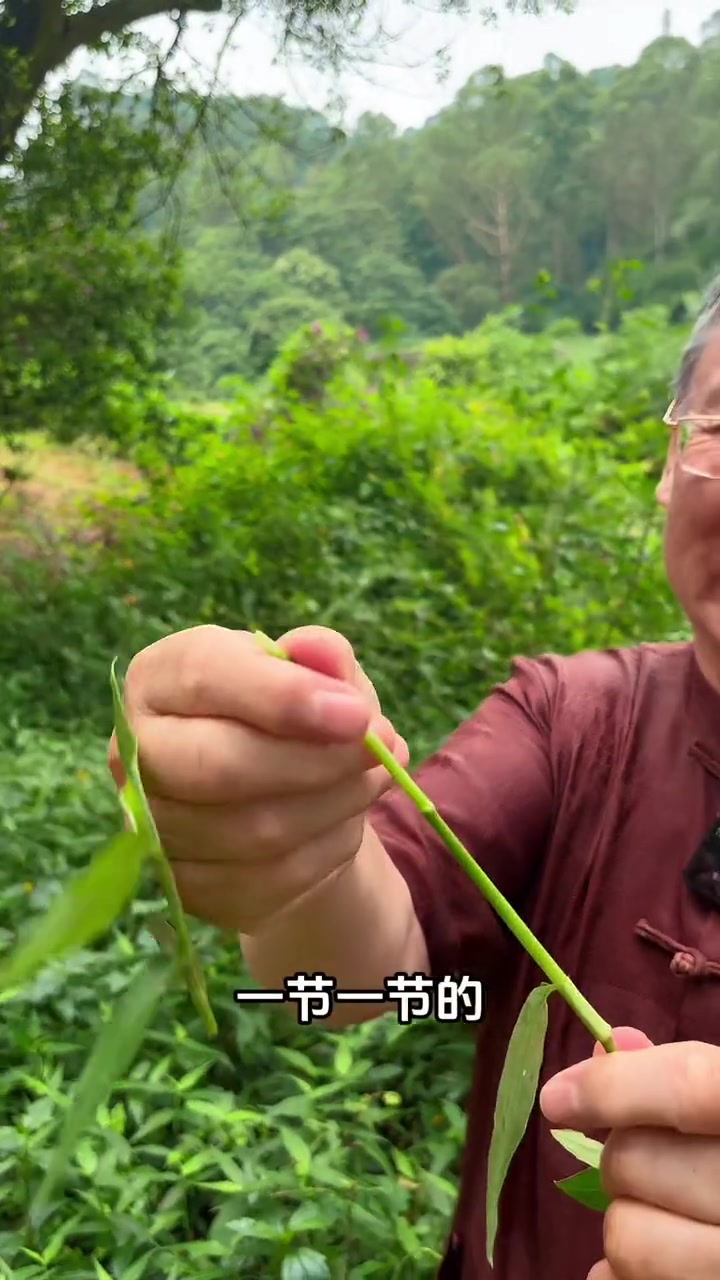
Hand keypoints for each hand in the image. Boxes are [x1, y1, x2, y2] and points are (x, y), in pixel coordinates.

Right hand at [108, 625, 407, 932]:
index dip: (284, 696)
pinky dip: (326, 849)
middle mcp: (136, 751)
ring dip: (333, 804)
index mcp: (157, 677)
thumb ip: (321, 656)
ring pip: (252, 830)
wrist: (285, 797)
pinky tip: (347, 819)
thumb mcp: (318, 673)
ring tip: (372, 776)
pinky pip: (268, 878)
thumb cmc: (295, 718)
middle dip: (313, 761)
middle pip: (217, 765)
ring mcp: (153, 827)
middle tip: (376, 748)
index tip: (356, 714)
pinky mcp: (184, 887)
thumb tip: (319, 649)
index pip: (204, 677)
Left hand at [540, 1027, 719, 1278]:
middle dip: (624, 1158)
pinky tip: (662, 1264)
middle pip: (636, 1159)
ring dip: (629, 1221)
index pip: (690, 1088)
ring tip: (667, 1218)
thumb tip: (609, 1045)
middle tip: (657, 1166)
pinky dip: (621, 1277)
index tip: (557, 1098)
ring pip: (627, 1235)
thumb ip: (686, 1076)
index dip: (612, 1087)